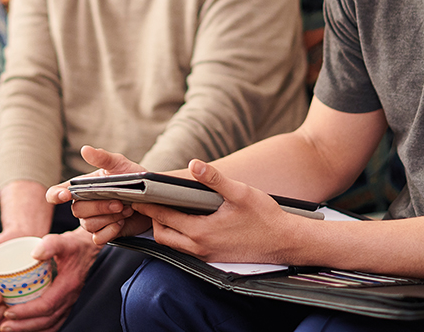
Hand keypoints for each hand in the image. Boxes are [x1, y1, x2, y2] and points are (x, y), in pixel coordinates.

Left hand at [0, 229, 99, 331]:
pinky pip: (53, 324)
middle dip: (24, 325)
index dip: (26, 311)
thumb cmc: (73, 246)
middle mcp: (69, 298)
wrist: (87, 250)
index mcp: (68, 285)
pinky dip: (39, 329)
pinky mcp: (66, 305)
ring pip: (49, 325)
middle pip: (46, 320)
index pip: (46, 305)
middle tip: (3, 325)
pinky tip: (25, 328)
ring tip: (10, 328)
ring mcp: (68, 304)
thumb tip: (35, 253)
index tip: (8, 312)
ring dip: (29, 329)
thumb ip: (51, 244)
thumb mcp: (63, 241)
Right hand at [0, 229, 36, 329]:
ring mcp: (7, 305)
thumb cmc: (3, 243)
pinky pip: (22, 319)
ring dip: (14, 323)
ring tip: (22, 312)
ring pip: (7, 325)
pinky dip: (26, 320)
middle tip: (9, 308)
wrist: (26, 237)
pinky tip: (34, 315)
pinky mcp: (23, 303)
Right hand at [45, 146, 152, 244]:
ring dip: (109, 217)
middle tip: (120, 202)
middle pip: (77, 210)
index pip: (57, 192)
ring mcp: (92, 220)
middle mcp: (84, 204)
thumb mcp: (120, 165)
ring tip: (126, 209)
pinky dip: (111, 230)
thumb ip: (103, 158)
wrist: (152, 199)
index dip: (56, 195)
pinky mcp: (103, 233)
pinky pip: (98, 238)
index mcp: (82, 187)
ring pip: (88, 225)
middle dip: (99, 206)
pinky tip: (122, 222)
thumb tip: (85, 150)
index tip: (66, 196)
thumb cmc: (134, 179)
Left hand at [137, 159, 295, 263]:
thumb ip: (214, 179)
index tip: (137, 196)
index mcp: (201, 232)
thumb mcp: (240, 193)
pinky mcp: (214, 258)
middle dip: (153, 219)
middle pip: (162, 235)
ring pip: (174, 244)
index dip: (148, 206)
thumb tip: (194, 165)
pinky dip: (179, 236)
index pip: (164, 218)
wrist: (286, 242)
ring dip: (165, 228)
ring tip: (165, 209)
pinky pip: (186, 249)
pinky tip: (186, 221)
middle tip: (148, 202)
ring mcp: (206, 256)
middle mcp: (200, 248)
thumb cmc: (265, 217)